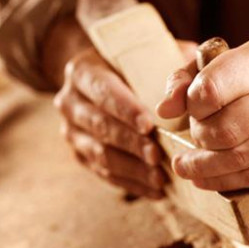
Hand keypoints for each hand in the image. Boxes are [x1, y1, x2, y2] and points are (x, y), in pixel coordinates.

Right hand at [54, 47, 165, 198]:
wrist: (111, 78)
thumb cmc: (142, 65)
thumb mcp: (158, 57)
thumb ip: (171, 72)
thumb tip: (179, 99)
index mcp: (82, 70)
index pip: (103, 91)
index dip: (125, 110)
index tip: (149, 126)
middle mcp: (69, 101)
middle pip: (99, 125)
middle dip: (130, 144)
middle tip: (157, 156)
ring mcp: (71, 131)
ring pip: (99, 154)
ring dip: (131, 168)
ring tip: (160, 178)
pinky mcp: (80, 155)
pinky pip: (104, 173)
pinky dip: (131, 183)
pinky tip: (156, 190)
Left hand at [157, 37, 248, 190]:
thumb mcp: (219, 65)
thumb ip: (184, 81)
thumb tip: (164, 110)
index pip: (210, 90)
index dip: (191, 107)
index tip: (191, 111)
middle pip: (223, 131)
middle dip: (199, 139)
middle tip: (195, 138)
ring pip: (238, 159)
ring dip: (204, 167)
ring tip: (186, 166)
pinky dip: (223, 181)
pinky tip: (205, 178)